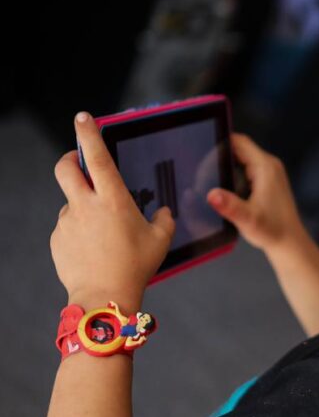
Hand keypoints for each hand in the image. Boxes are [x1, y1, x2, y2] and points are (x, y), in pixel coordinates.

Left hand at [50, 112, 175, 308]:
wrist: (104, 299)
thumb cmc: (136, 267)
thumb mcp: (160, 240)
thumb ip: (163, 220)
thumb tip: (162, 212)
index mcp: (113, 200)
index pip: (98, 158)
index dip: (89, 134)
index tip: (83, 117)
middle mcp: (86, 206)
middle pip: (65, 169)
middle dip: (71, 159)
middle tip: (79, 162)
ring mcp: (68, 223)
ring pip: (71, 202)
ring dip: (83, 207)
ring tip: (103, 234)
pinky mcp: (57, 239)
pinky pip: (68, 227)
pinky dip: (80, 231)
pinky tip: (95, 249)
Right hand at [207, 133, 304, 252]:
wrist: (289, 243)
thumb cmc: (273, 230)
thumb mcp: (248, 219)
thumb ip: (230, 206)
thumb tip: (211, 194)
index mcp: (265, 167)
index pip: (239, 142)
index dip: (220, 144)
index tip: (203, 152)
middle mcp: (269, 166)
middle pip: (239, 149)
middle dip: (220, 156)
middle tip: (200, 170)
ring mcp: (269, 173)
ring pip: (242, 159)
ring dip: (226, 166)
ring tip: (206, 178)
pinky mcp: (267, 182)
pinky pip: (246, 169)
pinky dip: (233, 174)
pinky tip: (223, 188)